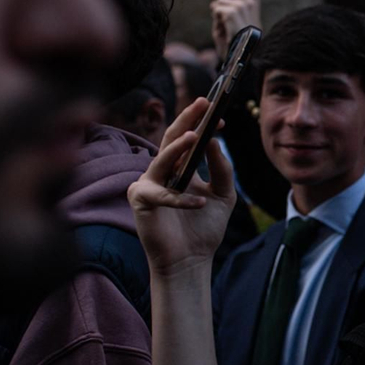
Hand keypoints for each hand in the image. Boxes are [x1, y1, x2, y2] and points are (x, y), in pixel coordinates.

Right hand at [127, 97, 236, 274]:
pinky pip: (162, 194)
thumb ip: (222, 170)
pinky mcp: (140, 201)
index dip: (202, 124)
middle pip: (171, 138)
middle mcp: (162, 171)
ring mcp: (148, 184)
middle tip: (203, 103)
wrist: (191, 260)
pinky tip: (200, 203)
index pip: (188, 139)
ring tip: (196, 136)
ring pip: (161, 159)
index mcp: (180, 167)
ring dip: (178, 148)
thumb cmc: (204, 229)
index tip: (219, 115)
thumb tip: (216, 143)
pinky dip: (181, 199)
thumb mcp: (223, 196)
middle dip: (187, 119)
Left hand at [210, 0, 261, 48]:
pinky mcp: (233, 11)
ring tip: (226, 27)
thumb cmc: (235, 39)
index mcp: (254, 6)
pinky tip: (224, 29)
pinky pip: (217, 8)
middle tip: (225, 13)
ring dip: (218, 13)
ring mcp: (243, 6)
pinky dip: (216, 19)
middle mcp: (251, 3)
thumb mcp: (232, 15)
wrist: (240, 56)